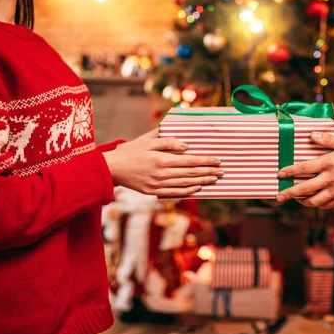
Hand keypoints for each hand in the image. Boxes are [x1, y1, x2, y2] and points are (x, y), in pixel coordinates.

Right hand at [103, 129, 221, 196]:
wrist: (112, 168)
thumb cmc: (130, 151)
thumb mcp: (147, 140)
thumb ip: (168, 141)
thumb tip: (186, 146)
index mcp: (161, 159)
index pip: (189, 160)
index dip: (205, 161)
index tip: (218, 160)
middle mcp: (161, 173)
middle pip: (190, 173)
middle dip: (208, 172)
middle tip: (222, 171)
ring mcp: (157, 185)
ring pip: (185, 184)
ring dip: (201, 182)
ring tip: (214, 179)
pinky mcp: (153, 192)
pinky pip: (174, 193)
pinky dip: (188, 192)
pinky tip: (197, 188)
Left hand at [275, 132, 333, 208]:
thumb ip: (329, 139)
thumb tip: (311, 135)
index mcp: (329, 164)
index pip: (304, 168)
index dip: (290, 171)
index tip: (280, 173)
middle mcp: (329, 179)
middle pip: (304, 189)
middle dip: (289, 193)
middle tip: (279, 196)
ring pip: (314, 201)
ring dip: (302, 201)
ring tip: (295, 199)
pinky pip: (325, 205)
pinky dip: (317, 204)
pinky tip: (312, 201)